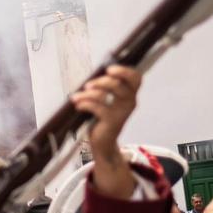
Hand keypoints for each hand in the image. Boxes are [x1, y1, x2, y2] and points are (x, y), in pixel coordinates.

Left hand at [71, 66, 141, 198]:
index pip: (136, 78)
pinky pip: (97, 108)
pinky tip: (78, 106)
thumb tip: (90, 76)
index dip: (125, 71)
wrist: (103, 143)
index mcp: (130, 94)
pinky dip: (85, 104)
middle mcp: (129, 102)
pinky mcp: (111, 122)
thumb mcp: (106, 101)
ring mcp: (121, 112)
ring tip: (76, 97)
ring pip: (105, 96)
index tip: (109, 69)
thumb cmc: (102, 118)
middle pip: (119, 85)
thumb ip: (103, 89)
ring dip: (87, 94)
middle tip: (87, 86)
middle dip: (101, 82)